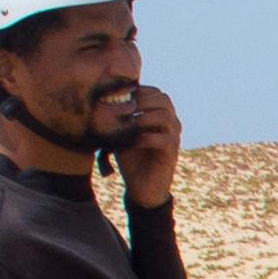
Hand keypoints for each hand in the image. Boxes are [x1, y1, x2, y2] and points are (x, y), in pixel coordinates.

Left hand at [104, 83, 183, 206]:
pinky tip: (134, 141)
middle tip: (125, 108)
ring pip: (165, 116)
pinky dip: (147, 137)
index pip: (156, 93)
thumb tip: (103, 99)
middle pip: (163, 100)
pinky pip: (164, 139)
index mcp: (160, 115)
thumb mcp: (122, 134)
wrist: (141, 187)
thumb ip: (120, 118)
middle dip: (142, 101)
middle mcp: (171, 123)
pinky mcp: (172, 153)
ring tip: (130, 123)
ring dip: (145, 117)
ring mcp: (174, 137)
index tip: (121, 96)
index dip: (140, 91)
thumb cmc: (131, 158)